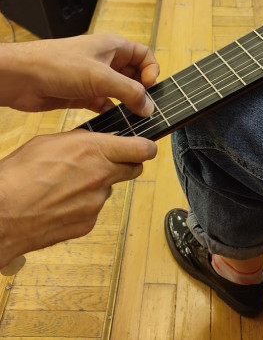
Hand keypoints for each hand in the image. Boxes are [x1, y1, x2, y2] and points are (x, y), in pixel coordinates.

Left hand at [0, 33, 158, 115]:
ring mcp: (95, 79)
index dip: (151, 71)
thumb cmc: (56, 64)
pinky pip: (106, 104)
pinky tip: (115, 121)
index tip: (149, 87)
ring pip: (121, 92)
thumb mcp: (100, 76)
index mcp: (113, 47)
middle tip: (144, 107)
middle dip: (142, 91)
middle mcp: (106, 61)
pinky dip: (113, 112)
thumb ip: (129, 92)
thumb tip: (148, 106)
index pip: (144, 55)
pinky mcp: (85, 95)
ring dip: (128, 104)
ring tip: (133, 117)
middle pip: (135, 75)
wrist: (20, 78)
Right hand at [0, 129, 156, 267]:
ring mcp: (97, 202)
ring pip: (110, 189)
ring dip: (99, 185)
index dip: (146, 147)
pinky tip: (63, 203)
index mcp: (94, 151)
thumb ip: (81, 140)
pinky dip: (84, 204)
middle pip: (134, 169)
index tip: (145, 146)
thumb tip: (96, 141)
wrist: (3, 214)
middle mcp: (102, 176)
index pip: (142, 149)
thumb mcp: (50, 142)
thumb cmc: (19, 175)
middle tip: (109, 163)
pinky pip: (95, 209)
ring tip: (69, 185)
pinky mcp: (89, 222)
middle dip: (126, 164)